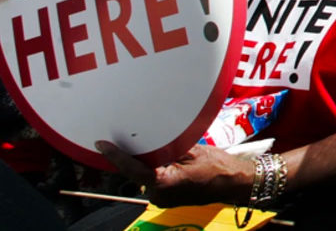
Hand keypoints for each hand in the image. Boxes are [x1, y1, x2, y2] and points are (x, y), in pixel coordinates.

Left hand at [96, 141, 252, 207]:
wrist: (234, 182)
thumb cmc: (218, 166)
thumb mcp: (190, 150)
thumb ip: (166, 147)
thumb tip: (148, 137)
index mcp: (163, 183)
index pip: (132, 168)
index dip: (115, 155)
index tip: (101, 144)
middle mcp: (159, 195)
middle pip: (136, 172)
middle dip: (133, 155)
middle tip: (124, 138)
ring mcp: (162, 199)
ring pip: (145, 176)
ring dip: (146, 162)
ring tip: (151, 145)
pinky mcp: (167, 197)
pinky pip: (153, 180)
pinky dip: (154, 168)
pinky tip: (160, 156)